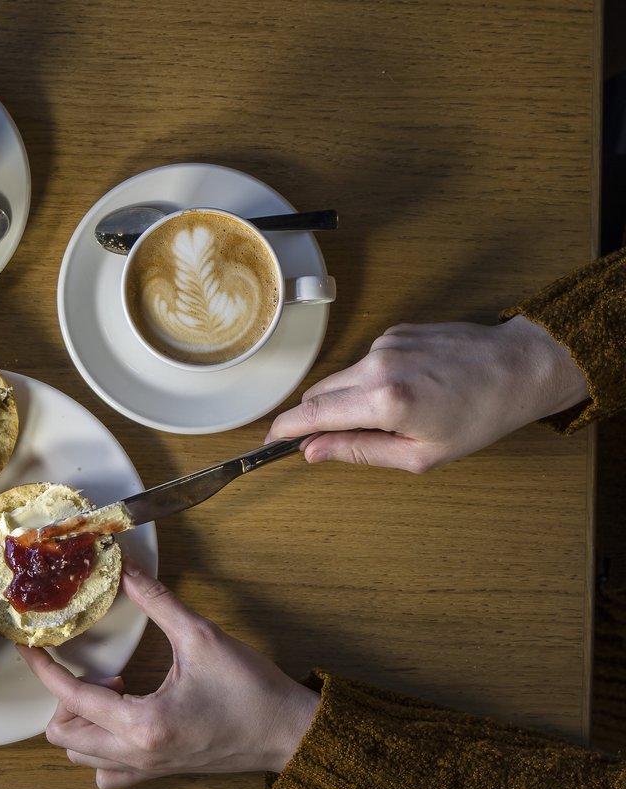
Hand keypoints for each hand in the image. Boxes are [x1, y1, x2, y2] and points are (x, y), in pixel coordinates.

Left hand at [19, 567, 319, 788]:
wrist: (288, 733)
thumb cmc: (252, 692)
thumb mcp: (202, 637)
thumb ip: (158, 602)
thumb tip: (128, 571)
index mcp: (143, 724)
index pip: (72, 698)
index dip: (44, 669)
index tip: (31, 648)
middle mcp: (138, 754)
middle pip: (65, 737)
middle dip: (64, 698)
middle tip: (92, 669)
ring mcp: (147, 769)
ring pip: (82, 758)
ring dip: (82, 723)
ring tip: (111, 691)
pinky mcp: (159, 772)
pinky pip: (110, 773)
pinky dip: (101, 749)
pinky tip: (122, 718)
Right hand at [267, 316, 588, 472]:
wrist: (519, 368)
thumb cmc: (480, 416)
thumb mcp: (420, 454)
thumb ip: (359, 451)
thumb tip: (314, 452)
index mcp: (384, 401)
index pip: (313, 414)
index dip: (286, 429)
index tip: (271, 440)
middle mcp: (378, 365)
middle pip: (321, 393)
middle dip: (318, 417)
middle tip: (334, 439)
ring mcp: (386, 343)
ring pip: (344, 378)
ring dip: (352, 398)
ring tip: (395, 414)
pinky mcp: (396, 331)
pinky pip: (367, 362)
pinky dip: (373, 380)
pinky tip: (408, 389)